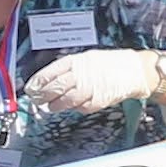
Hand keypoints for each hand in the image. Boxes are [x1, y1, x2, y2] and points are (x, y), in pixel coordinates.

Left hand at [26, 48, 164, 117]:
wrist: (135, 70)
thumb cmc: (111, 63)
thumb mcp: (87, 58)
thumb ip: (70, 69)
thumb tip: (49, 81)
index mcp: (77, 61)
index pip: (50, 72)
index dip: (37, 82)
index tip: (30, 88)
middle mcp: (81, 74)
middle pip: (54, 87)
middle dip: (42, 96)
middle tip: (36, 100)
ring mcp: (90, 88)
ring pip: (64, 100)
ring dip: (55, 106)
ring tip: (50, 107)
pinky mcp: (98, 100)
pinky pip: (81, 107)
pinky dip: (75, 108)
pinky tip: (72, 106)